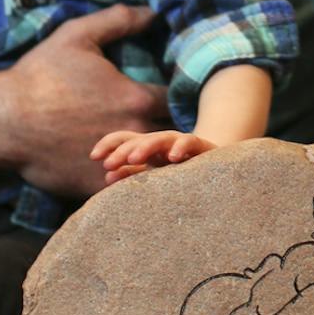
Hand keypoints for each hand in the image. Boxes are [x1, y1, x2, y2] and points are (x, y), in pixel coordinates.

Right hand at [0, 4, 163, 198]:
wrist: (1, 121)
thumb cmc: (39, 75)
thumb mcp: (76, 36)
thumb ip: (118, 21)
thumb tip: (153, 11)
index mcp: (135, 98)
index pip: (181, 100)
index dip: (183, 97)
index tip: (176, 95)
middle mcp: (134, 132)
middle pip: (175, 136)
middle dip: (175, 130)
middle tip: (171, 125)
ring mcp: (117, 163)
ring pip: (155, 165)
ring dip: (156, 157)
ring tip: (156, 151)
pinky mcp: (97, 186)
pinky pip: (127, 187)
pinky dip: (131, 180)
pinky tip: (128, 170)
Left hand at [91, 128, 217, 184]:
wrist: (219, 172)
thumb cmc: (181, 176)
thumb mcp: (154, 176)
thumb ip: (132, 174)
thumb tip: (107, 176)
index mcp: (148, 149)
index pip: (124, 139)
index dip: (108, 144)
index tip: (94, 157)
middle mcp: (162, 143)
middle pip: (139, 139)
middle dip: (123, 150)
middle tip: (108, 163)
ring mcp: (180, 143)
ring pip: (160, 138)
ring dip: (146, 146)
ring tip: (134, 158)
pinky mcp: (201, 147)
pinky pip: (190, 141)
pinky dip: (181, 146)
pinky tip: (173, 157)